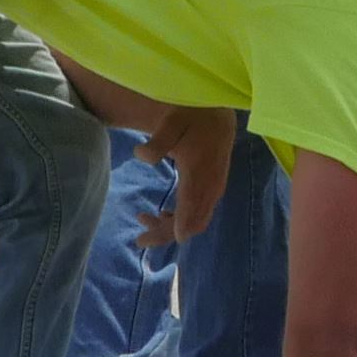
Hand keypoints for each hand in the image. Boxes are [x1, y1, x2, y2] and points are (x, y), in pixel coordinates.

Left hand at [131, 106, 235, 245]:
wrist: (217, 116)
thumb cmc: (192, 118)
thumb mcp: (172, 123)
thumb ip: (158, 141)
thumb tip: (140, 155)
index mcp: (200, 171)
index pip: (189, 208)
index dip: (172, 229)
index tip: (150, 241)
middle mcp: (211, 186)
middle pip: (192, 223)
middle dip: (166, 234)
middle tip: (140, 239)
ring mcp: (214, 191)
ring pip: (196, 222)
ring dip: (171, 227)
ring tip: (143, 219)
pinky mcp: (213, 192)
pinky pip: (200, 215)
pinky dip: (181, 221)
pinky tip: (163, 213)